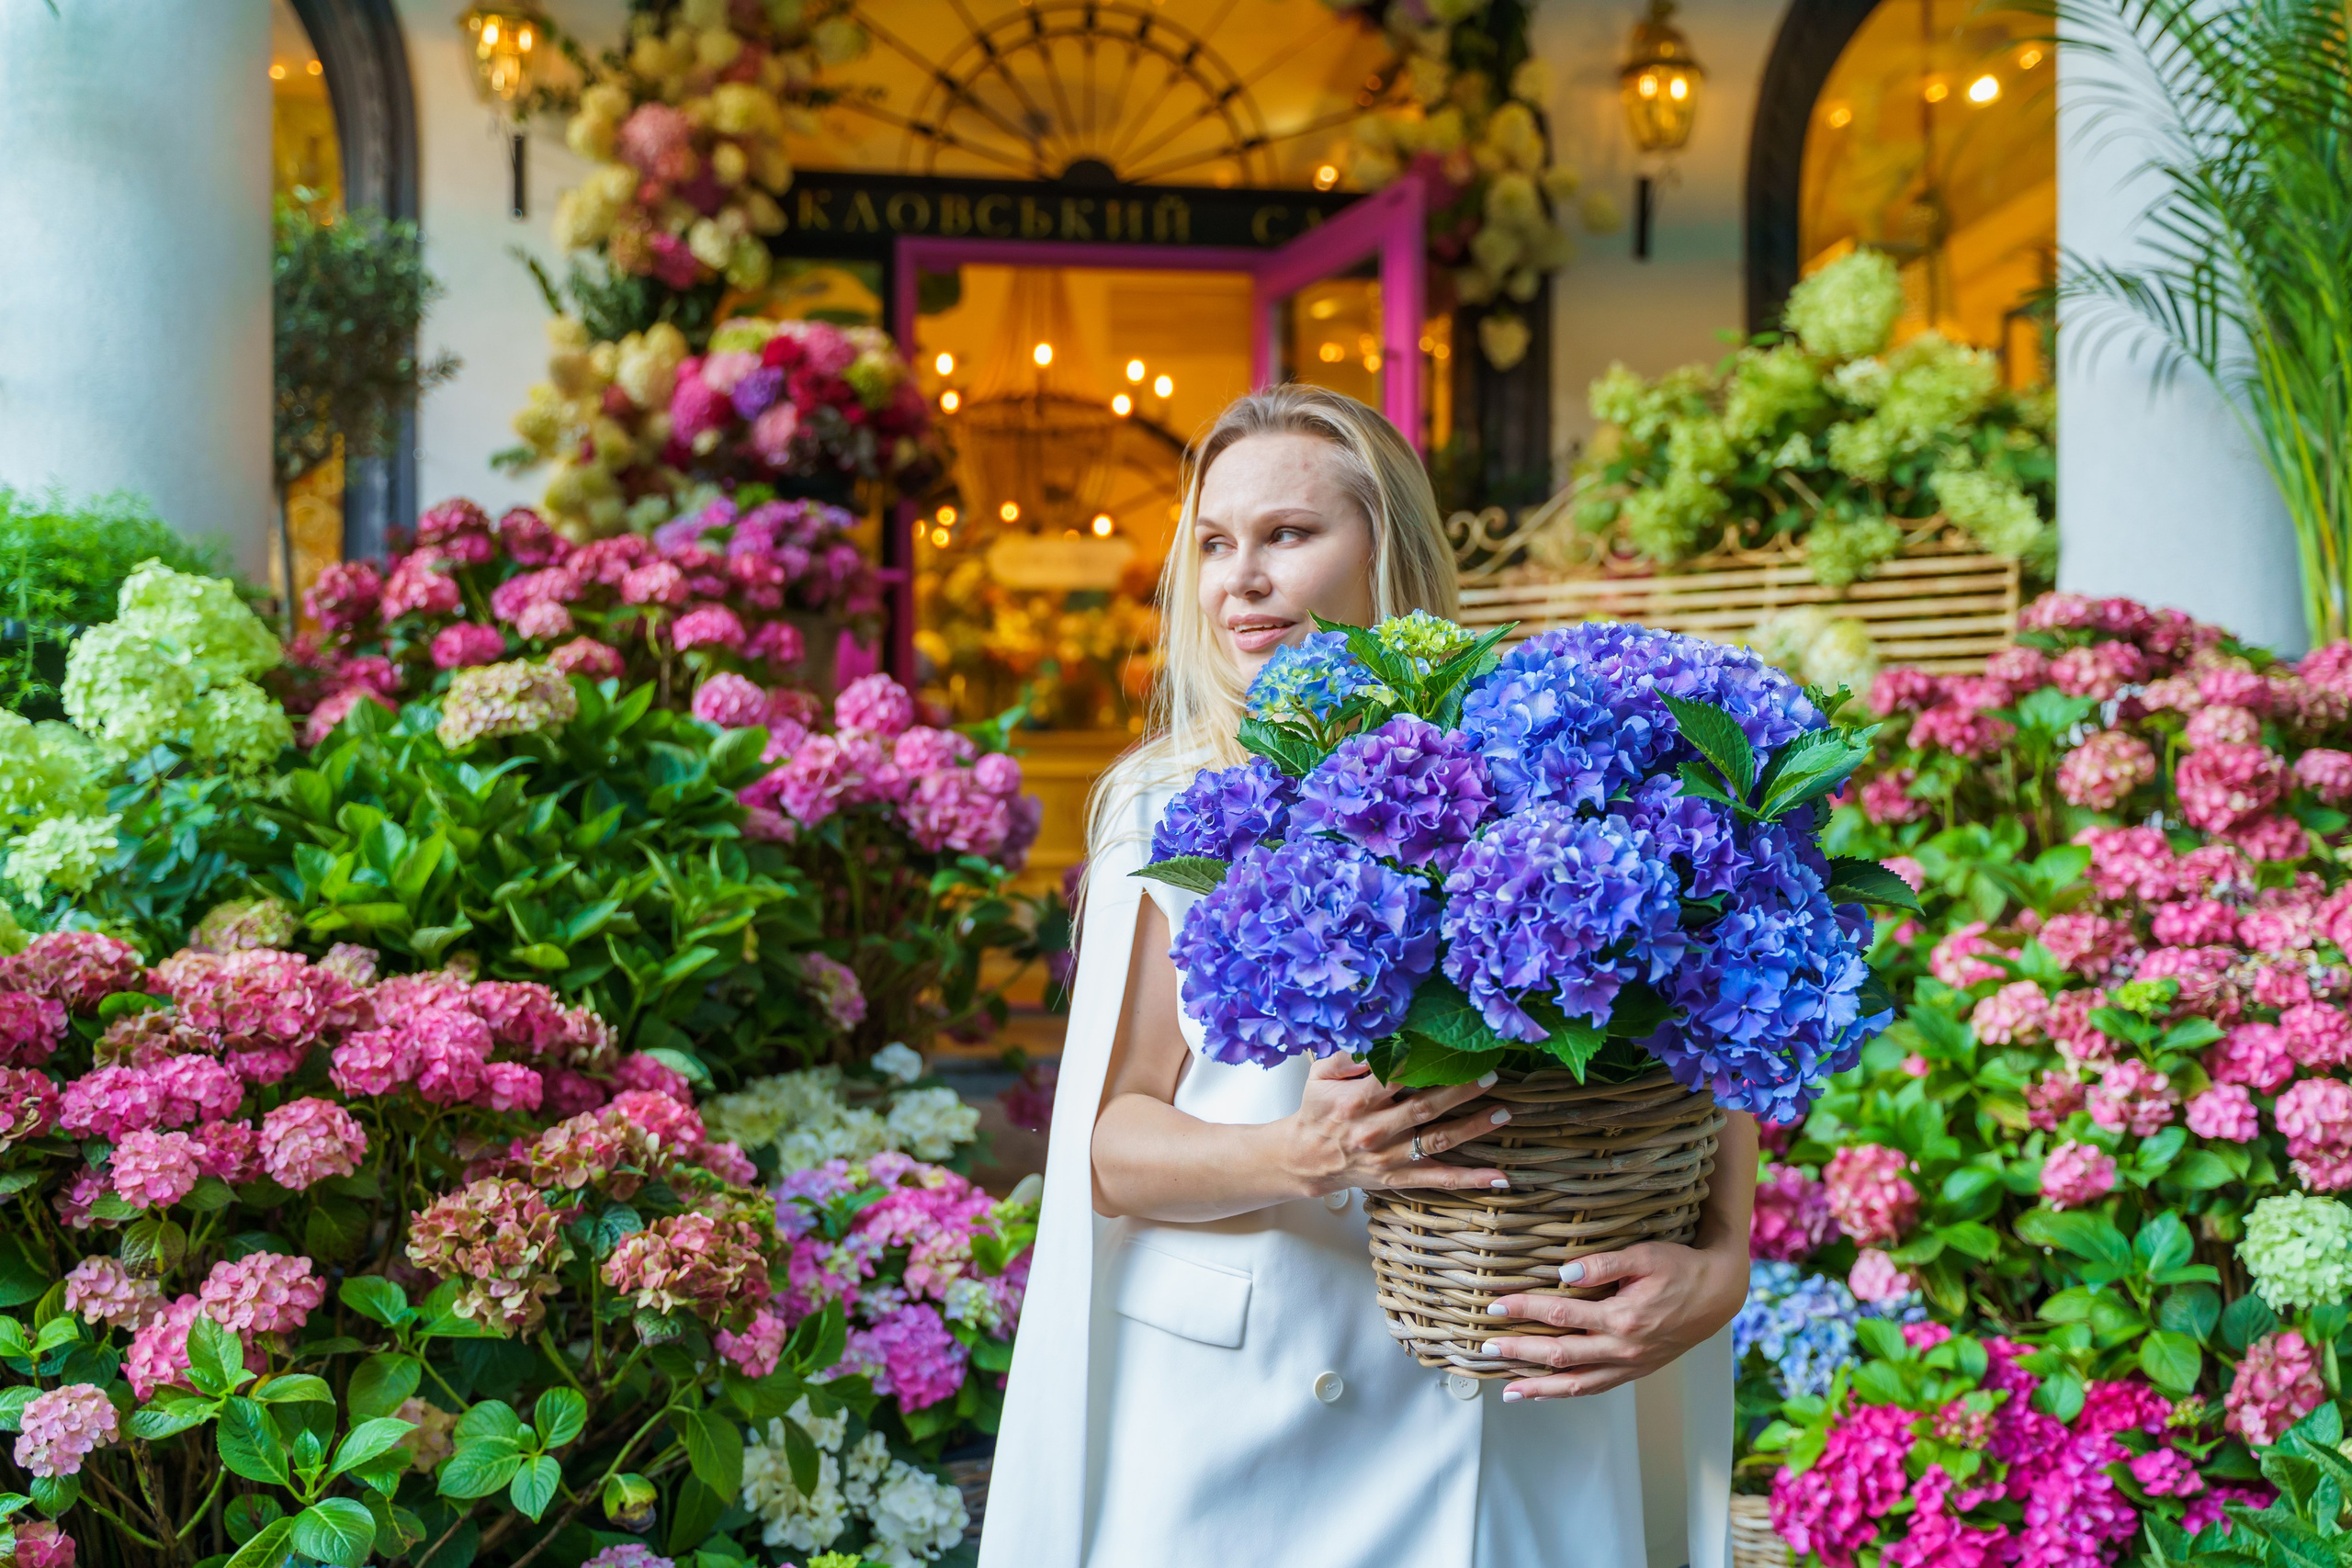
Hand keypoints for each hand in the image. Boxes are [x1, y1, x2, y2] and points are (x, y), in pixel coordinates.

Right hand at [1281, 1053, 1513, 1195]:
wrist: (1305, 1159)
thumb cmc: (1318, 1110)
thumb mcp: (1320, 1075)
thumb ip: (1347, 1055)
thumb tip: (1378, 1039)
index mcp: (1354, 1102)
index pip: (1393, 1079)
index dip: (1422, 1064)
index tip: (1450, 1049)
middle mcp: (1374, 1131)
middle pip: (1423, 1109)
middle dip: (1459, 1092)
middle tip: (1489, 1076)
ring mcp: (1389, 1158)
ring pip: (1438, 1141)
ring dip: (1473, 1128)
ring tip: (1503, 1113)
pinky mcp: (1400, 1178)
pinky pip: (1440, 1180)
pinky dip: (1471, 1180)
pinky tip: (1499, 1177)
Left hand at [1478, 1232, 1749, 1400]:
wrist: (1719, 1294)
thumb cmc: (1681, 1269)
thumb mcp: (1645, 1256)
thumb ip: (1603, 1264)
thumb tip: (1562, 1274)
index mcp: (1623, 1318)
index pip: (1560, 1315)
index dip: (1525, 1310)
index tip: (1496, 1305)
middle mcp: (1623, 1348)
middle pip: (1559, 1355)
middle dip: (1519, 1353)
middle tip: (1485, 1351)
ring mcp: (1629, 1365)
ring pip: (1575, 1383)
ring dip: (1539, 1387)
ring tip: (1508, 1392)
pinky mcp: (1635, 1371)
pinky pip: (1595, 1388)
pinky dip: (1567, 1392)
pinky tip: (1546, 1392)